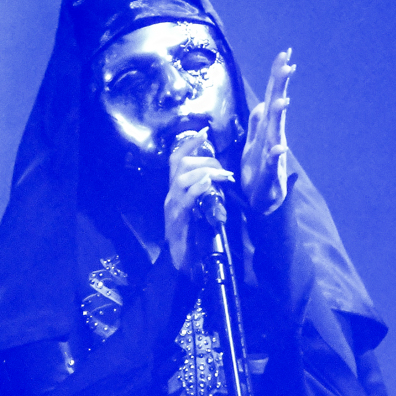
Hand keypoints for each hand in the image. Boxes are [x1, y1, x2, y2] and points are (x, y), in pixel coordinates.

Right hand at [164, 127, 234, 271]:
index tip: (205, 131)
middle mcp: (171, 195)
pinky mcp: (177, 218)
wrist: (184, 264)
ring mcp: (172, 206)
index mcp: (177, 191)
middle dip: (204, 159)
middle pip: (180, 164)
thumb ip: (208, 193)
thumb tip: (220, 178)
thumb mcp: (203, 209)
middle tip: (224, 169)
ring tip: (223, 176)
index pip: (178, 159)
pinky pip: (186, 197)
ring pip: (182, 177)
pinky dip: (198, 187)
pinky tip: (210, 185)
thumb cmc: (196, 238)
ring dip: (205, 172)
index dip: (190, 143)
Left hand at [241, 48, 295, 213]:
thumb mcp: (254, 143)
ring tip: (283, 100)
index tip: (284, 53)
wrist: (260, 202)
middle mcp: (273, 137)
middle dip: (281, 87)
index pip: (272, 97)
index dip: (277, 77)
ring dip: (280, 116)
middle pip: (276, 107)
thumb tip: (263, 102)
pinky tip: (280, 146)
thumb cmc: (256, 172)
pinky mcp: (268, 174)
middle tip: (288, 65)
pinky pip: (271, 162)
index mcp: (268, 128)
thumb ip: (258, 122)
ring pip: (276, 131)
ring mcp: (272, 155)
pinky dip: (275, 154)